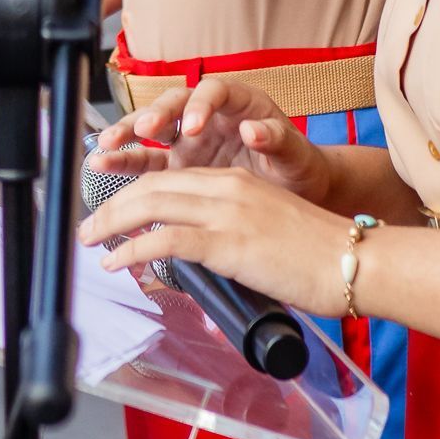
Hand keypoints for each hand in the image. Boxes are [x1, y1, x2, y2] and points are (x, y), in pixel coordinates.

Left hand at [79, 166, 351, 318]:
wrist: (351, 259)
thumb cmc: (316, 254)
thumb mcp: (265, 231)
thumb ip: (229, 234)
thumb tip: (196, 260)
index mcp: (236, 180)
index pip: (171, 178)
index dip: (135, 192)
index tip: (112, 212)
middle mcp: (226, 186)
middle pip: (154, 185)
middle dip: (113, 204)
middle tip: (88, 226)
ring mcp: (226, 210)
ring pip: (152, 203)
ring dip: (112, 222)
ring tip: (90, 240)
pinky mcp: (228, 240)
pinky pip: (167, 237)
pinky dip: (134, 248)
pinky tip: (116, 261)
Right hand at [94, 78, 332, 205]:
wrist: (294, 193)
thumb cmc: (296, 166)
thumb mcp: (294, 154)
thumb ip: (276, 140)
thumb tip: (254, 129)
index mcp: (240, 103)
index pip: (215, 91)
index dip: (200, 104)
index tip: (192, 126)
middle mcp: (209, 116)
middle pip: (176, 103)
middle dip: (157, 114)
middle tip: (143, 130)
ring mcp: (190, 142)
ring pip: (154, 130)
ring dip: (129, 135)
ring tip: (106, 147)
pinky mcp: (178, 167)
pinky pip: (148, 162)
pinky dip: (126, 162)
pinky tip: (103, 166)